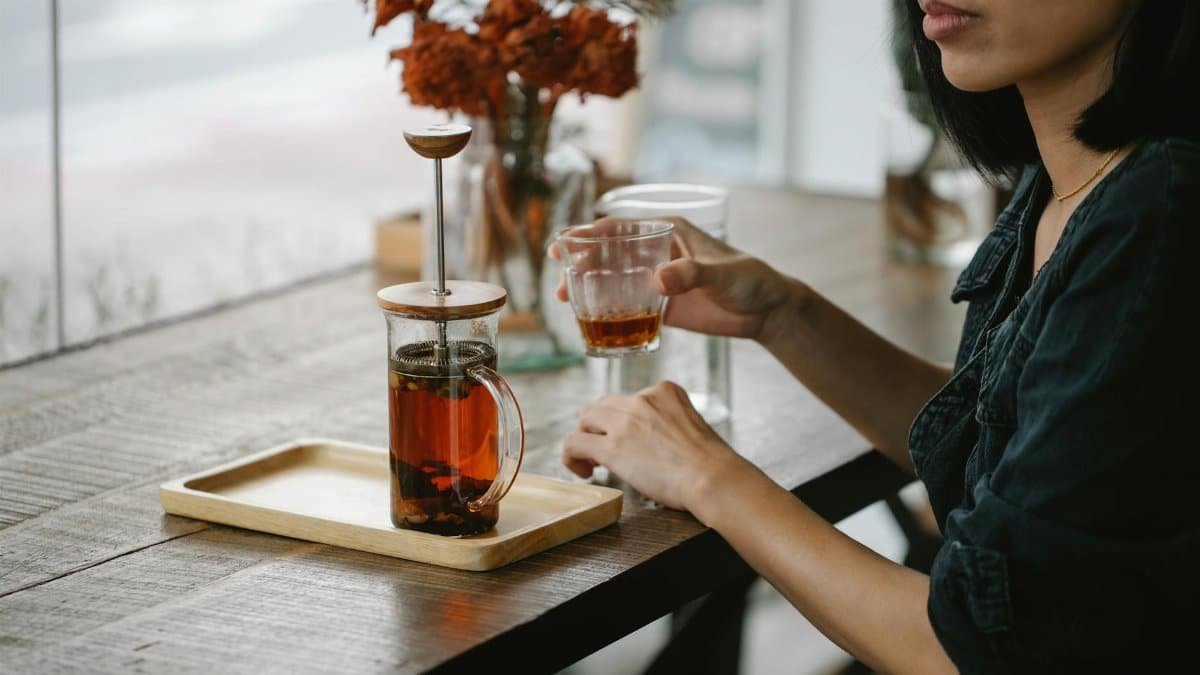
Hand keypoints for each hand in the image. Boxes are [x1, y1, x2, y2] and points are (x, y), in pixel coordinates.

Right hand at [549, 217, 795, 340]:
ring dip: (588, 288)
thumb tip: (658, 279)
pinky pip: (628, 307)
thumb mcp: (721, 274)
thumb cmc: (750, 280)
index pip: (620, 227)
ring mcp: (657, 280)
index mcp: (668, 232)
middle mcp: (657, 253)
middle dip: (580, 262)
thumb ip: (691, 274)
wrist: (768, 311)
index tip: (564, 243)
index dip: (589, 234)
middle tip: (558, 277)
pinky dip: (608, 313)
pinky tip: (590, 323)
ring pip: (614, 280)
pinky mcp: (663, 305)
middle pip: (609, 253)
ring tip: (565, 300)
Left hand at [561, 381, 754, 511]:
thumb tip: (649, 443)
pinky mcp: (611, 446)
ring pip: (586, 419)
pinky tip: (583, 471)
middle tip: (605, 451)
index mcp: (665, 391)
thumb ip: (668, 424)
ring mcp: (625, 421)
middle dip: (601, 427)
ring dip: (586, 438)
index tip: (630, 442)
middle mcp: (642, 399)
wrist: (713, 479)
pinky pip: (574, 443)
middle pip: (604, 405)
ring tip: (593, 462)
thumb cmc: (710, 464)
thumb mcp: (692, 426)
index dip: (623, 422)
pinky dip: (571, 456)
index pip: (630, 400)